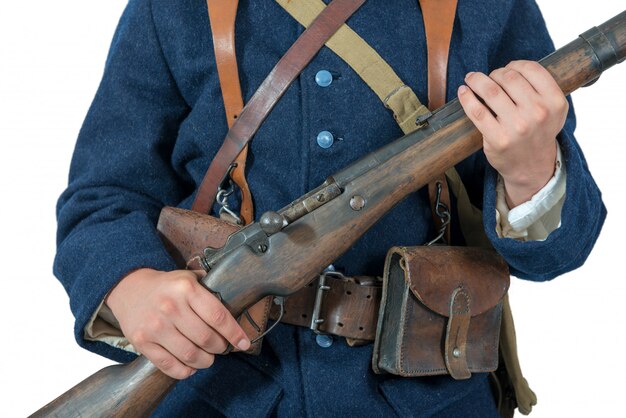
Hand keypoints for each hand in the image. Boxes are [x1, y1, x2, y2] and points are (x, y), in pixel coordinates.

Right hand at [105, 268, 250, 378]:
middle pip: (206, 339)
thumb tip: (237, 304)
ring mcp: (155, 326)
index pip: (218, 316)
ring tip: (208, 358)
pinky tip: (190, 366)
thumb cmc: (167, 286)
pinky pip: (169, 365)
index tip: (244, 343)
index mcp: (186, 289)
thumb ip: (210, 289)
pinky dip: (185, 371)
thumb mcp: (188, 277)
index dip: (234, 333)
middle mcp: (170, 307)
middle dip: (220, 347)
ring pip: (190, 355)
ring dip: (205, 361)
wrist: (129, 289)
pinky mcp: (142, 342)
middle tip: (221, 347)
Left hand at [457, 60, 567, 206]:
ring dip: (477, 80)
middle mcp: (538, 113)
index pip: (532, 69)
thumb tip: (511, 67)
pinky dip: (466, 97)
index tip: (507, 68)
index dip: (515, 64)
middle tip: (490, 77)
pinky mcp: (497, 138)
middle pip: (509, 77)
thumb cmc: (537, 133)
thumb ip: (540, 89)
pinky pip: (477, 111)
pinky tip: (463, 91)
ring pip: (490, 90)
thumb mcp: (552, 110)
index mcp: (555, 102)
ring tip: (471, 79)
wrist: (531, 167)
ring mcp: (517, 127)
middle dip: (495, 73)